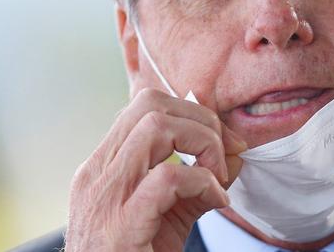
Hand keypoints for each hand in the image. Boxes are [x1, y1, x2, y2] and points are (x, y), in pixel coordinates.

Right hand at [64, 88, 247, 250]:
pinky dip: (203, 183)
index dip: (192, 112)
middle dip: (200, 120)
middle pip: (150, 105)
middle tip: (226, 154)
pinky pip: (169, 178)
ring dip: (202, 143)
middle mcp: (97, 175)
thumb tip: (236, 152)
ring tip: (218, 177)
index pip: (144, 106)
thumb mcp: (168, 214)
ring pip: (156, 127)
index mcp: (103, 167)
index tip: (223, 139)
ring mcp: (105, 198)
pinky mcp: (121, 226)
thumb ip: (198, 181)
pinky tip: (216, 201)